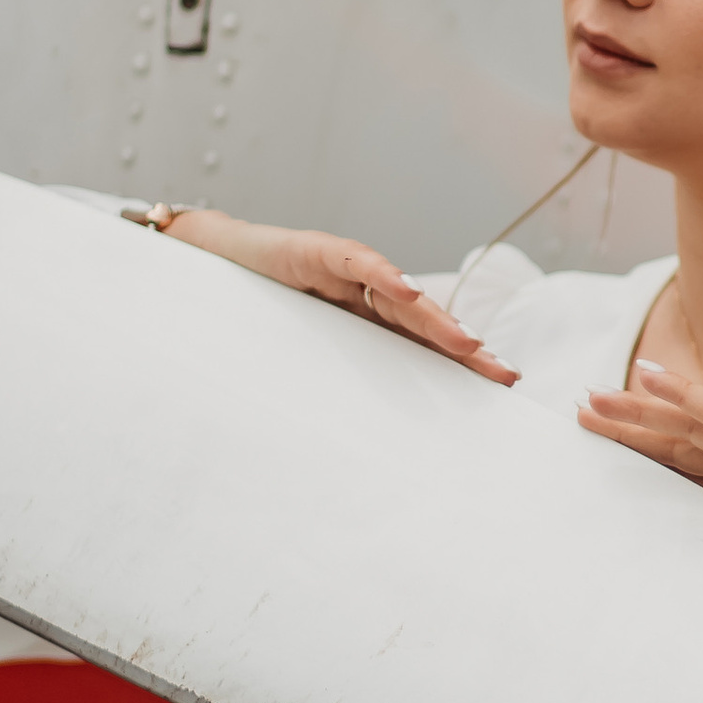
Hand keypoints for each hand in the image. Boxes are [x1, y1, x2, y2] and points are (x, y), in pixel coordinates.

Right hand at [161, 210, 519, 385]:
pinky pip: (354, 260)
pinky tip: (409, 291)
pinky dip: (382, 273)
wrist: (200, 264)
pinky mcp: (313, 250)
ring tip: (469, 344)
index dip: (459, 368)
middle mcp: (361, 297)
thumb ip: (333, 387)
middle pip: (424, 324)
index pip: (420, 348)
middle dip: (465, 350)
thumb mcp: (297, 359)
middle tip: (502, 377)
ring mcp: (341, 271)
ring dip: (436, 319)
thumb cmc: (248, 317)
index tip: (499, 397)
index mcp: (362, 326)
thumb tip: (363, 452)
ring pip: (399, 295)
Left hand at [578, 358, 702, 633]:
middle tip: (583, 407)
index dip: (644, 445)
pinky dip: (687, 395)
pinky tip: (651, 378)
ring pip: (693, 421)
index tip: (604, 437)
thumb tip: (682, 541)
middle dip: (632, 420)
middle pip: (682, 435)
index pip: (688, 457)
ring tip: (597, 397)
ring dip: (641, 406)